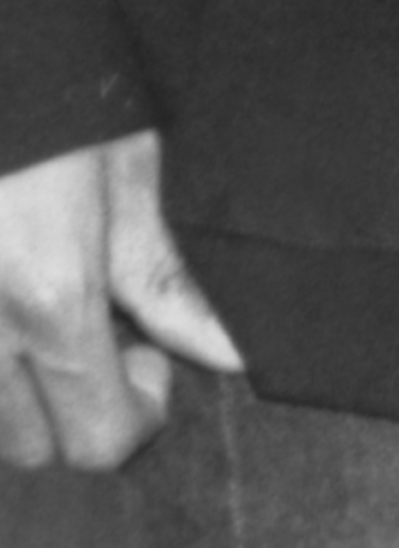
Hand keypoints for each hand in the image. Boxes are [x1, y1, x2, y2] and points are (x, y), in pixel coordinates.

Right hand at [0, 129, 241, 466]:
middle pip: (31, 449)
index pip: (98, 440)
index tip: (146, 354)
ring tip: (41, 307)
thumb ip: (165, 280)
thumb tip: (228, 352)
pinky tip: (4, 293)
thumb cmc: (59, 98)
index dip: (139, 413)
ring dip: (17, 390)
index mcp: (50, 299)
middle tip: (93, 328)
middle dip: (73, 408)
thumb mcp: (126, 175)